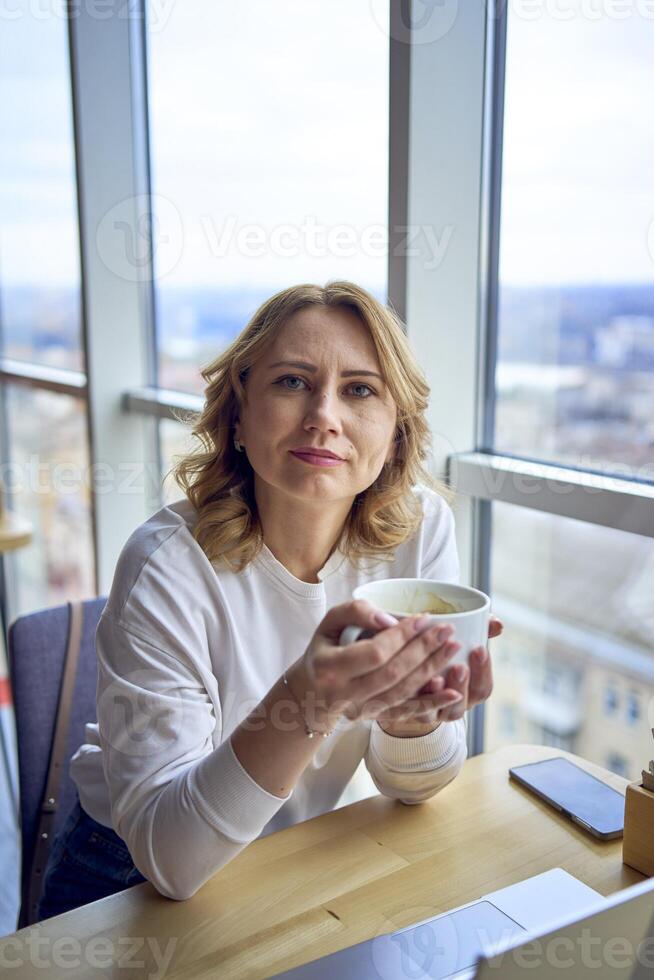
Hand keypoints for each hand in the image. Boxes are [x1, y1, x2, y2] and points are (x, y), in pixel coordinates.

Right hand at [292, 600, 463, 734]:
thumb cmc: (325, 649)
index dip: (402, 636)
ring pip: (403, 693)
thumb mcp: (330, 622)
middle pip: (393, 673)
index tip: (424, 618)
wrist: (311, 691)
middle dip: (424, 650)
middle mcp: (345, 695)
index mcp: (330, 668)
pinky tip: (454, 692)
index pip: (375, 652)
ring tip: (453, 648)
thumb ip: (356, 612)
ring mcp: (360, 710)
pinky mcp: (374, 718)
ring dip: (432, 670)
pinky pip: (407, 713)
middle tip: (447, 631)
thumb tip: (389, 619)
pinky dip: (432, 703)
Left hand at [377, 615, 502, 736]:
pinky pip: (415, 711)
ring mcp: (431, 712)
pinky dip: (418, 699)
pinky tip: (417, 684)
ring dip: (440, 695)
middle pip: (463, 704)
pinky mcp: (409, 711)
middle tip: (459, 666)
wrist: (401, 664)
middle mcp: (451, 706)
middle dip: (462, 685)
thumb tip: (497, 623)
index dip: (483, 671)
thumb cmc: (438, 648)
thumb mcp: (457, 637)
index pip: (483, 688)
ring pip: (439, 712)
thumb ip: (479, 629)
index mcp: (468, 690)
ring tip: (436, 678)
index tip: (479, 648)